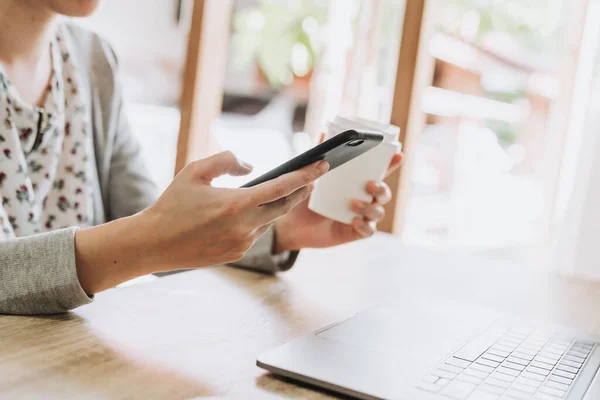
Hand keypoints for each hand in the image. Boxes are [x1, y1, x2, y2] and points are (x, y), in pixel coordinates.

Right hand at [75, 151, 328, 293]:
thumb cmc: (172, 204)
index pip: (282, 187)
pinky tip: (250, 213)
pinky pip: (255, 233)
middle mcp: (245, 226)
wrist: (154, 243)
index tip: (323, 165)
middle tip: (312, 177)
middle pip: (284, 206)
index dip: (306, 175)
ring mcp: (242, 243)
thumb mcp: (195, 171)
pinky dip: (257, 220)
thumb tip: (252, 167)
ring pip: (269, 220)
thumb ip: (227, 160)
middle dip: (301, 191)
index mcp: (237, 204)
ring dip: (276, 206)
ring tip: (281, 191)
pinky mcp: (236, 254)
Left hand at [273, 153, 402, 252]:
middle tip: (369, 184)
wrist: (291, 223)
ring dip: (370, 207)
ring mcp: (360, 216)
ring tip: (353, 203)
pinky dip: (364, 226)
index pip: (378, 172)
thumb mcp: (309, 176)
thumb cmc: (304, 197)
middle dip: (382, 188)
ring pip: (378, 212)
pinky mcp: (353, 232)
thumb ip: (318, 157)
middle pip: (384, 193)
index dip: (391, 164)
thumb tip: (323, 133)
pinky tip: (354, 221)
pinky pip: (368, 231)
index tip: (398, 155)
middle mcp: (363, 199)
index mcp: (356, 183)